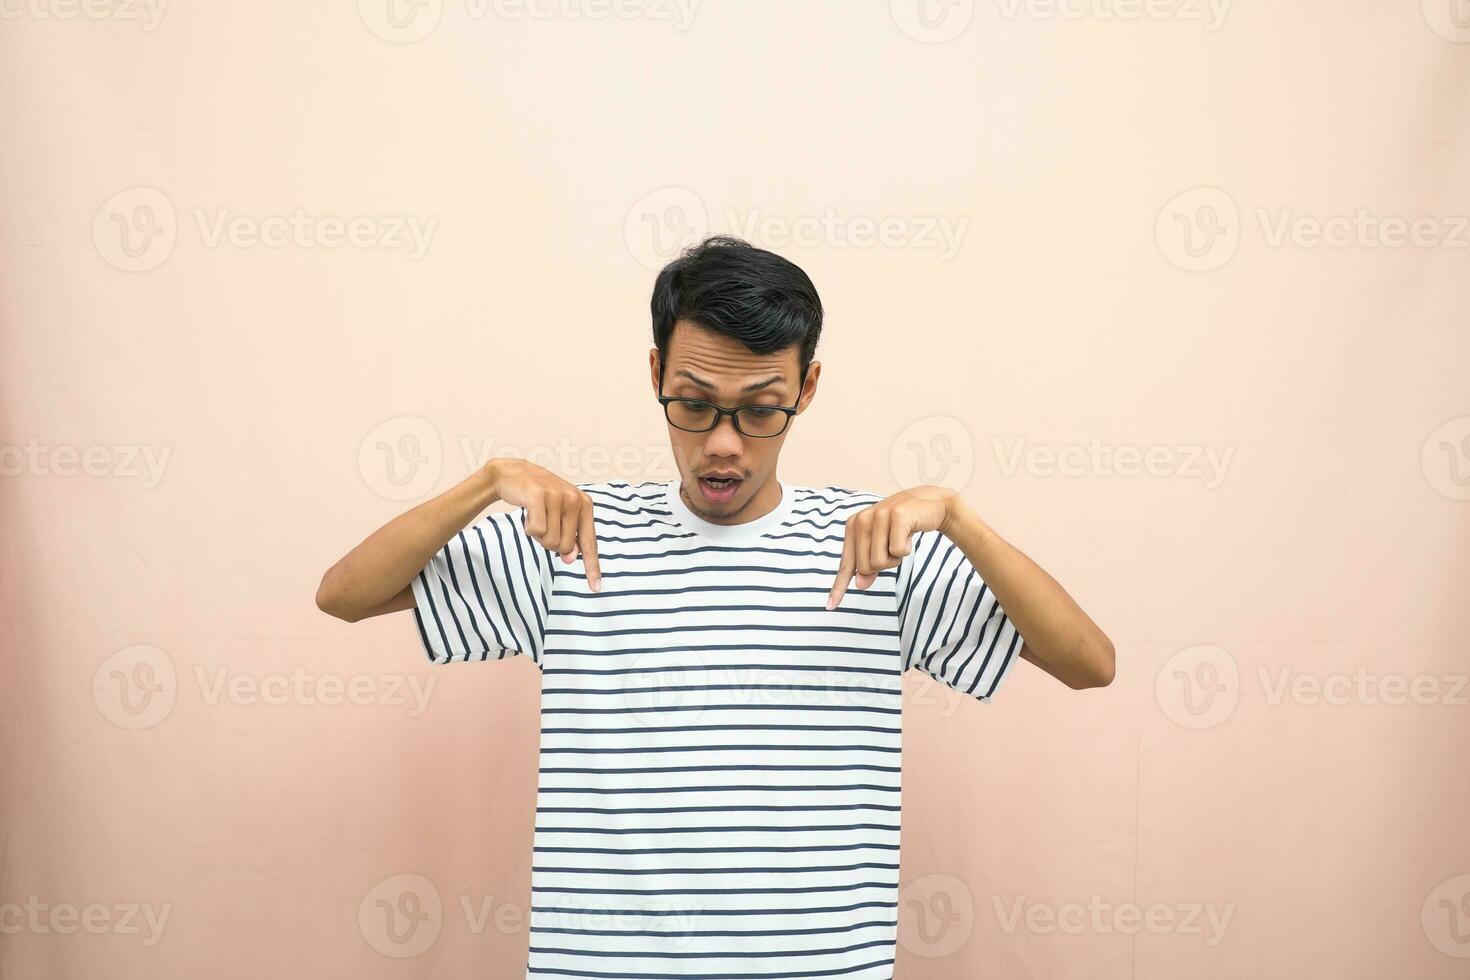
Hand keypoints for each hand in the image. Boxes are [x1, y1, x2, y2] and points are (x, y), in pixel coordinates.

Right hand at [487, 459, 601, 591]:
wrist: (513, 474)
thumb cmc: (539, 498)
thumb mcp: (559, 515)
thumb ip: (569, 536)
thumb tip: (570, 558)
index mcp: (585, 505)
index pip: (590, 543)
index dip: (592, 567)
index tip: (596, 588)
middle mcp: (575, 500)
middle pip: (564, 547)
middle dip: (549, 542)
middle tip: (543, 523)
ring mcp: (559, 497)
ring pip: (550, 541)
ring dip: (538, 535)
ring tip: (536, 516)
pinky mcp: (541, 496)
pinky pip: (536, 531)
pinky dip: (528, 528)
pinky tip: (527, 513)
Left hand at [827, 486, 958, 609]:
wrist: (931, 505)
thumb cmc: (903, 527)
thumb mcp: (883, 546)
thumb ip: (869, 565)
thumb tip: (860, 585)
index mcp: (853, 526)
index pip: (846, 564)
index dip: (839, 587)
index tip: (830, 607)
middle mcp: (861, 520)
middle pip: (866, 567)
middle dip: (885, 564)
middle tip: (894, 545)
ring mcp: (878, 515)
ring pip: (880, 562)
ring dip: (896, 557)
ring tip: (901, 538)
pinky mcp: (896, 516)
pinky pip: (898, 551)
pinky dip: (907, 548)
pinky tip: (910, 532)